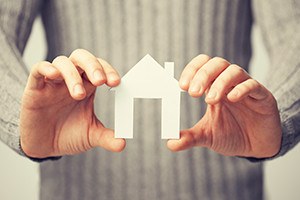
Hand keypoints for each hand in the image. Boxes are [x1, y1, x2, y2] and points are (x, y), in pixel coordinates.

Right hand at [20, 49, 125, 157]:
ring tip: (79, 95)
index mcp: (88, 86)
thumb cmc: (68, 135)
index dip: (108, 71)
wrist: (43, 146)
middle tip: (101, 81)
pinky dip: (46, 68)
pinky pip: (38, 69)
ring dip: (72, 75)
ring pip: (63, 62)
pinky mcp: (35, 88)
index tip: (116, 83)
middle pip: (82, 58)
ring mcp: (53, 82)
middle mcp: (71, 80)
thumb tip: (123, 143)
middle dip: (93, 66)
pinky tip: (54, 75)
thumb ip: (106, 137)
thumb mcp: (90, 136)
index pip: (100, 68)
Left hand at [167, 55, 281, 157]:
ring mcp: (246, 88)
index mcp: (214, 87)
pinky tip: (232, 99)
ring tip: (210, 100)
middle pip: (217, 64)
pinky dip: (242, 89)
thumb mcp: (207, 136)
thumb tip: (170, 143)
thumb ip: (189, 137)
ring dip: (220, 82)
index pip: (203, 66)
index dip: (192, 71)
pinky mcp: (263, 97)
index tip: (181, 86)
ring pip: (234, 71)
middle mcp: (229, 83)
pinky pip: (253, 85)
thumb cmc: (231, 135)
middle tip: (193, 93)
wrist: (256, 147)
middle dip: (203, 75)